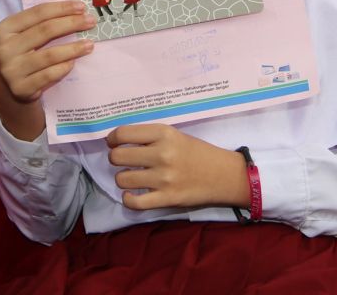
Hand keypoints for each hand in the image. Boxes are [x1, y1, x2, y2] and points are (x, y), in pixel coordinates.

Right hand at [0, 1, 95, 139]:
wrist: (12, 88)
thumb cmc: (24, 54)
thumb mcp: (25, 35)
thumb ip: (42, 23)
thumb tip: (77, 11)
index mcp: (4, 28)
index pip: (38, 13)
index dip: (62, 8)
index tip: (81, 7)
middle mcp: (4, 48)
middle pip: (45, 30)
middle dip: (72, 24)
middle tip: (90, 22)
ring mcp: (11, 70)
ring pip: (49, 55)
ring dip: (73, 48)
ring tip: (89, 44)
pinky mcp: (20, 88)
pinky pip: (49, 75)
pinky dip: (64, 67)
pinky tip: (74, 62)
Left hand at [106, 124, 248, 210]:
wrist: (224, 175)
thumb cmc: (197, 152)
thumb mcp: (175, 135)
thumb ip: (150, 137)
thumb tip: (117, 141)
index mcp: (164, 134)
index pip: (123, 134)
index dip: (112, 139)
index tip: (113, 143)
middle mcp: (162, 154)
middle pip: (117, 156)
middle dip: (116, 159)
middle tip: (124, 161)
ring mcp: (164, 178)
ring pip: (122, 179)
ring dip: (123, 179)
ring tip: (132, 178)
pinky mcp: (167, 199)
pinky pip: (134, 202)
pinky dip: (128, 199)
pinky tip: (132, 195)